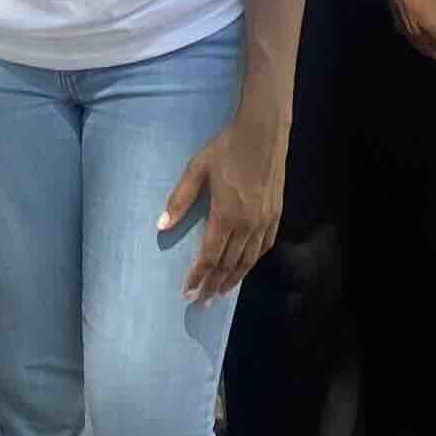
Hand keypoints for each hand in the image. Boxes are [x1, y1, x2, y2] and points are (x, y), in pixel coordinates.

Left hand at [162, 106, 286, 304]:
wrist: (262, 133)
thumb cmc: (226, 149)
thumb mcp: (197, 169)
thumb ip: (179, 200)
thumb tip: (160, 226)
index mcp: (225, 215)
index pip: (209, 256)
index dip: (197, 276)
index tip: (187, 292)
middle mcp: (246, 225)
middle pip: (228, 264)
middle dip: (212, 285)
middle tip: (200, 302)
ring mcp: (263, 222)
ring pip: (247, 260)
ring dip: (233, 280)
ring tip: (220, 294)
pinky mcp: (275, 215)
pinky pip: (264, 246)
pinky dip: (253, 262)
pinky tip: (246, 267)